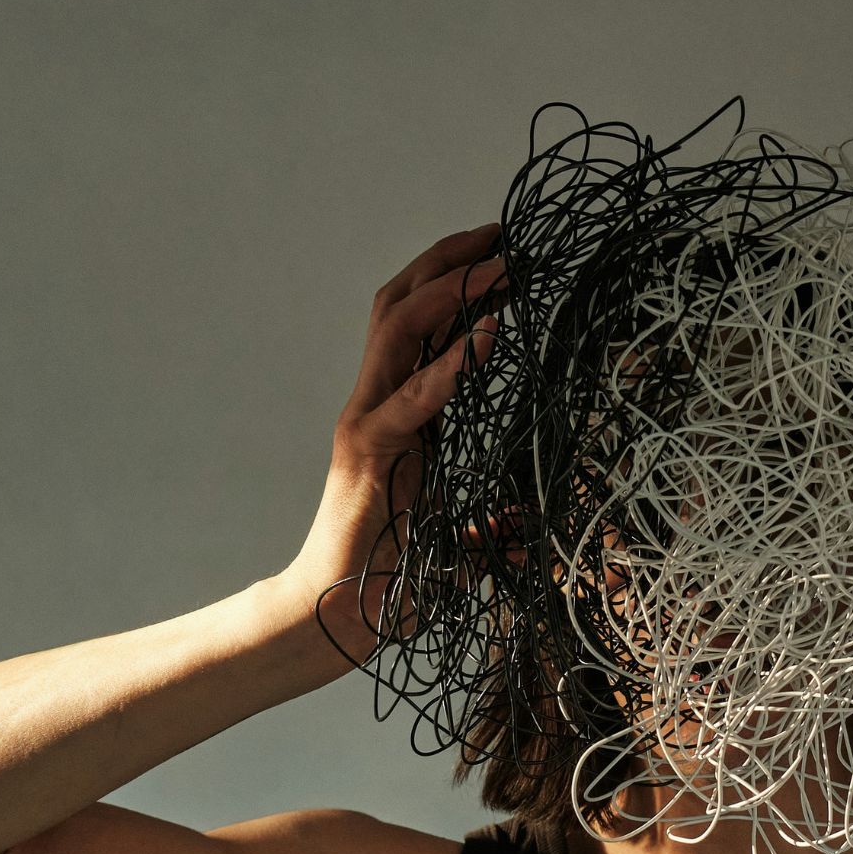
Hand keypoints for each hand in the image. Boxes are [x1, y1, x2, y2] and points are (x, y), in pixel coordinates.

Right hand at [271, 222, 509, 667]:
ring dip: (455, 290)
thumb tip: (516, 527)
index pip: (416, 324)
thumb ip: (482, 523)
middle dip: (452, 261)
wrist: (336, 618)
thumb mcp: (452, 537)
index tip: (503, 254)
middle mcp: (374, 404)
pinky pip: (413, 398)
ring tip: (504, 266)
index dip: (454, 281)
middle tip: (504, 235)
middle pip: (400, 303)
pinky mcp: (370, 454)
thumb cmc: (390, 577)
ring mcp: (367, 423)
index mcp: (395, 414)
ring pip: (399, 327)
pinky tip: (489, 335)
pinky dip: (452, 363)